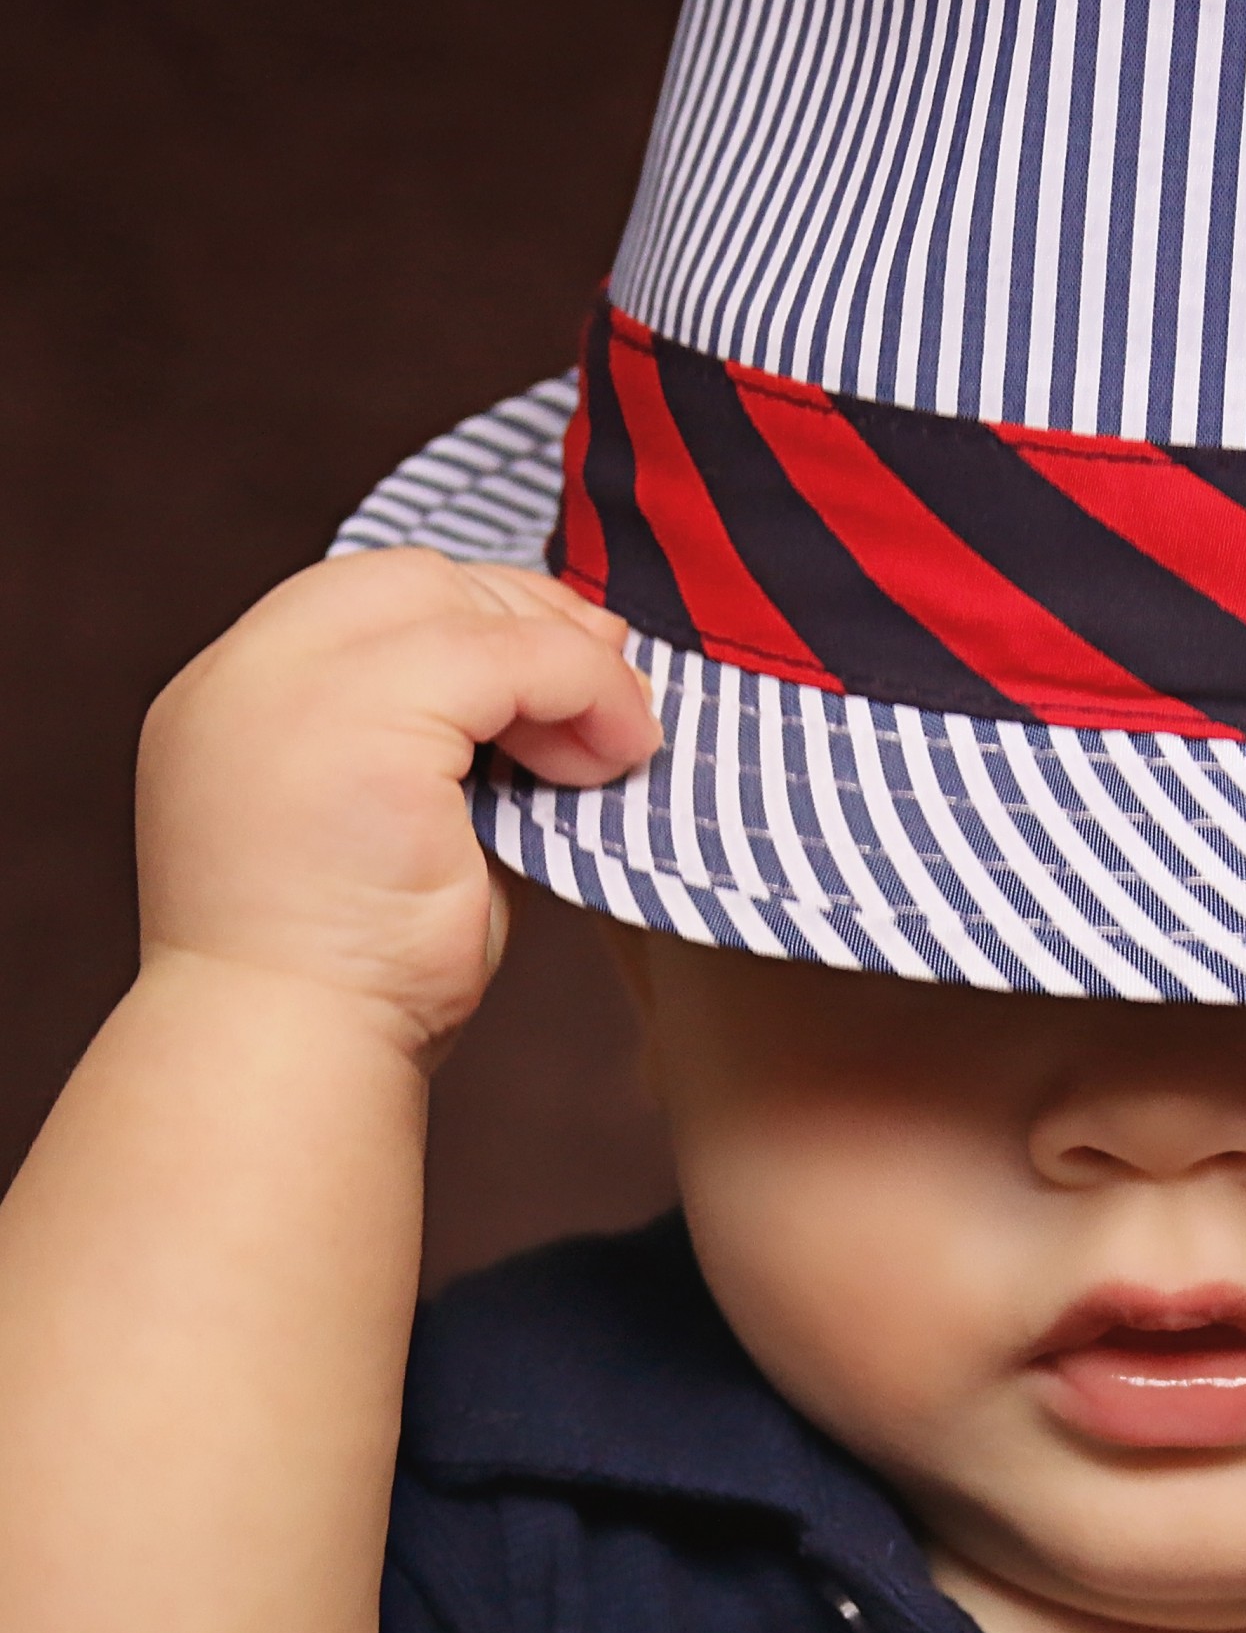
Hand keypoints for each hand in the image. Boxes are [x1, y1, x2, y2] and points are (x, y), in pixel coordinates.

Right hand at [135, 549, 660, 1057]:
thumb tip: (567, 693)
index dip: (484, 615)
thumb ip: (456, 751)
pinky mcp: (356, 722)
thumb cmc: (361, 974)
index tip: (572, 664)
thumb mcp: (407, 828)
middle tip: (618, 682)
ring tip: (620, 740)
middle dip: (529, 619)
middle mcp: (244, 674)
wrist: (294, 1055)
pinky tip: (614, 758)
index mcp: (238, 698)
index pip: (371, 601)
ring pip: (464, 606)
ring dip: (566, 663)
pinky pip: (507, 659)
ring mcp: (288, 688)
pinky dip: (581, 692)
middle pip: (412, 578)